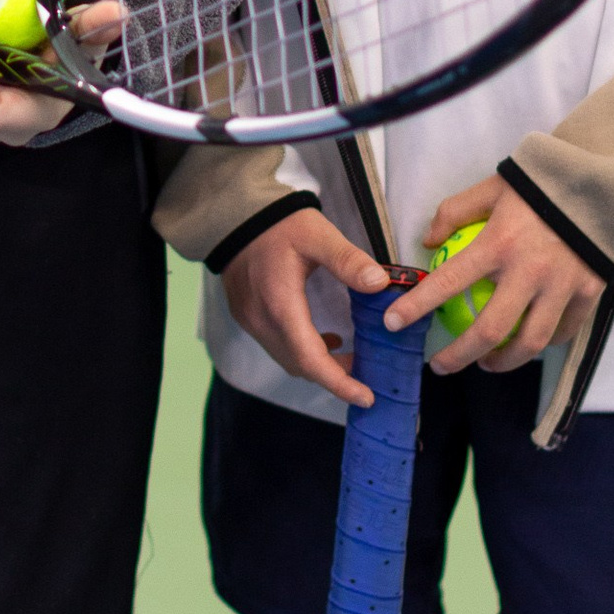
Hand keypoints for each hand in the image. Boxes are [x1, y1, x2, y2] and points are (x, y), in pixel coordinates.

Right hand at [218, 204, 394, 408]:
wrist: (233, 216)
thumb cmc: (278, 225)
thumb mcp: (317, 235)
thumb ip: (348, 260)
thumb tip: (380, 285)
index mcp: (282, 305)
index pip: (311, 359)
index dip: (339, 383)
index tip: (366, 396)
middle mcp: (263, 321)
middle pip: (301, 366)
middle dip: (335, 377)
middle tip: (367, 375)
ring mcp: (252, 322)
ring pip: (288, 360)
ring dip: (319, 366)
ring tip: (352, 359)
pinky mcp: (247, 317)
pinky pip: (278, 348)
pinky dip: (303, 353)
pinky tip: (325, 340)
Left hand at [389, 174, 603, 377]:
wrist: (606, 182)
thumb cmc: (542, 184)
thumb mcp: (494, 187)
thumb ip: (456, 211)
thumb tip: (429, 240)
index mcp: (500, 242)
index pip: (449, 281)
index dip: (417, 305)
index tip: (393, 323)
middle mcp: (530, 270)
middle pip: (490, 330)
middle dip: (459, 356)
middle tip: (440, 366)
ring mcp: (562, 285)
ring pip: (529, 342)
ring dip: (502, 361)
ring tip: (486, 364)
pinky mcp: (589, 292)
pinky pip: (562, 331)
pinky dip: (542, 344)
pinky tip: (527, 345)